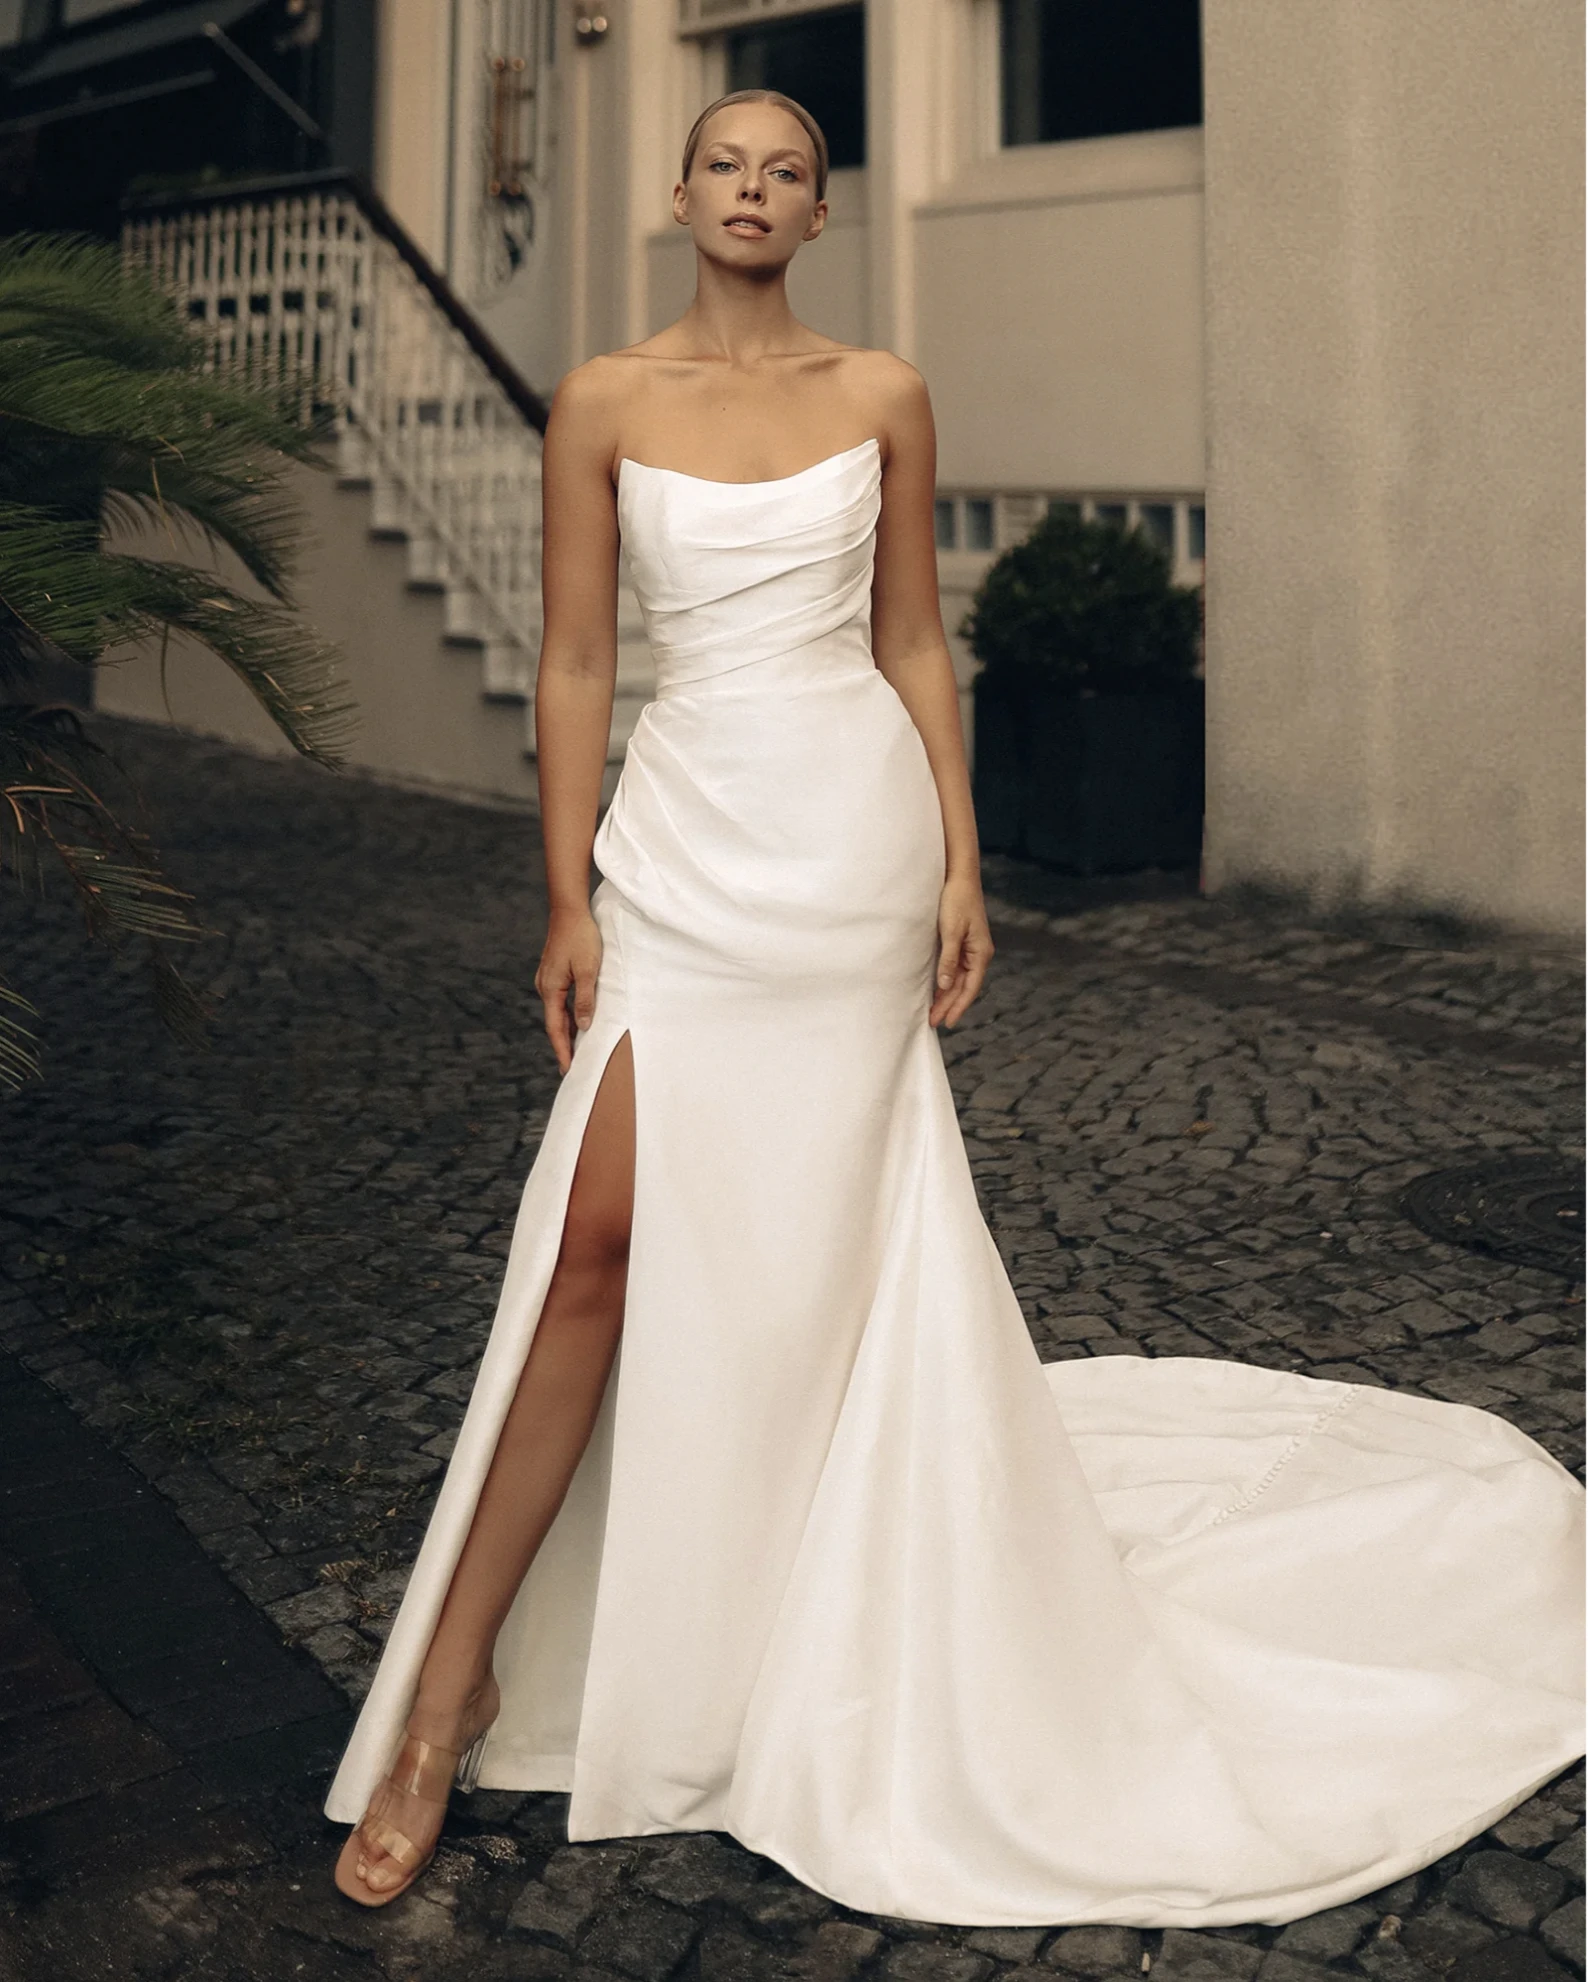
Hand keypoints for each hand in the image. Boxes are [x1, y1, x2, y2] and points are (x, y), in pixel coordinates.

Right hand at [535, 906, 602, 1072]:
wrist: (569, 910)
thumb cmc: (582, 938)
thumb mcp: (589, 970)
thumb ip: (586, 999)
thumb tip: (583, 1026)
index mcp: (551, 988)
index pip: (555, 1027)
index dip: (562, 1049)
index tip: (567, 1069)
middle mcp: (545, 986)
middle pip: (553, 1023)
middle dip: (562, 1045)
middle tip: (571, 1067)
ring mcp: (547, 979)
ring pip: (556, 1012)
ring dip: (565, 1031)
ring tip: (574, 1050)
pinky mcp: (553, 973)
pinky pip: (559, 1001)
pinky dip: (566, 1015)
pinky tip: (576, 1022)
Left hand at [929, 874, 993, 1028]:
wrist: (960, 877)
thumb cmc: (956, 901)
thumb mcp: (950, 931)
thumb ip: (949, 960)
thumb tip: (946, 985)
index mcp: (981, 953)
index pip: (971, 987)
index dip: (958, 1006)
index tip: (947, 1022)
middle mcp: (979, 954)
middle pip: (965, 987)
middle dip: (950, 1005)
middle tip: (934, 1022)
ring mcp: (972, 949)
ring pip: (960, 980)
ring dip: (947, 996)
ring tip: (934, 1012)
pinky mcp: (963, 943)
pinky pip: (956, 970)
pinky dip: (947, 982)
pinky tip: (938, 991)